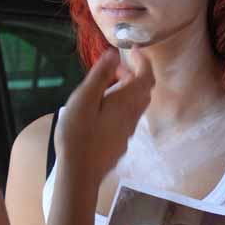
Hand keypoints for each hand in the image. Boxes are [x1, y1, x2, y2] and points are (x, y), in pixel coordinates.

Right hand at [55, 48, 153, 185]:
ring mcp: (127, 132)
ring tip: (105, 86)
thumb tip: (115, 54)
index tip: (134, 51)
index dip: (143, 62)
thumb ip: (100, 75)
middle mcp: (132, 116)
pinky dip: (121, 105)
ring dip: (127, 91)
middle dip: (134, 75)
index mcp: (126, 102)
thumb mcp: (84, 99)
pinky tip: (102, 110)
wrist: (79, 174)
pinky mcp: (119, 143)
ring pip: (135, 105)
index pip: (146, 77)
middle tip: (114, 68)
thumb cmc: (78, 134)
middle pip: (143, 91)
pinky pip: (127, 117)